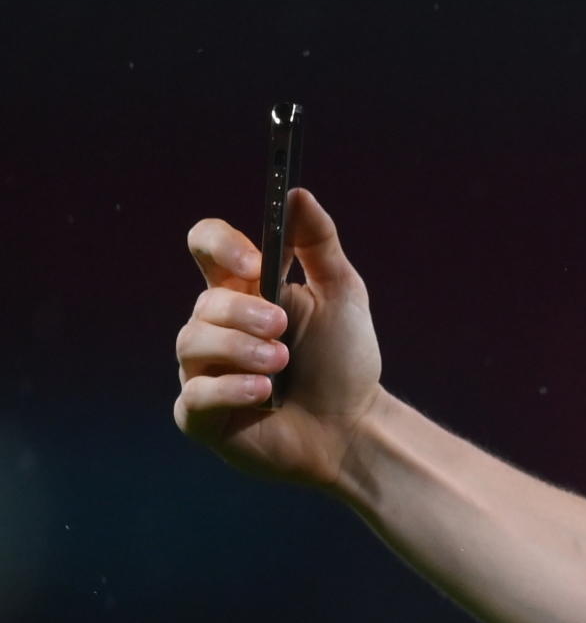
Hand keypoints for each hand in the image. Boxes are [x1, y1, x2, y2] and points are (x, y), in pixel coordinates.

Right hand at [172, 188, 382, 490]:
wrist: (356, 429)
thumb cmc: (346, 364)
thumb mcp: (342, 296)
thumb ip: (319, 244)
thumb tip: (296, 193)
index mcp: (243, 290)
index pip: (206, 245)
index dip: (219, 244)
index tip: (254, 260)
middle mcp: (215, 327)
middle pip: (204, 301)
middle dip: (245, 313)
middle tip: (283, 330)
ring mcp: (203, 370)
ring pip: (193, 343)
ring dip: (242, 351)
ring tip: (281, 365)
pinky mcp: (201, 415)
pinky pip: (195, 395)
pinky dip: (231, 390)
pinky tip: (265, 394)